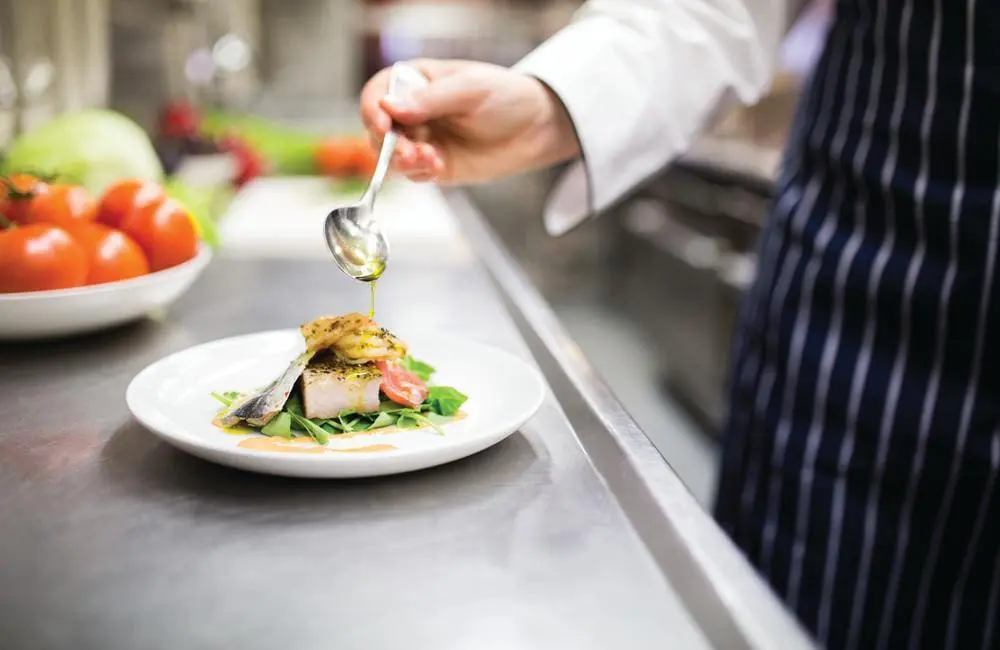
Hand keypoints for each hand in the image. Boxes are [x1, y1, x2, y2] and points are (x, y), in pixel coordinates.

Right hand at [360, 59, 579, 184]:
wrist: (536, 127)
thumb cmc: (505, 96)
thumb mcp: (469, 89)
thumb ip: (430, 99)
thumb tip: (390, 107)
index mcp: (416, 81)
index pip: (379, 92)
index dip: (374, 108)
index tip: (383, 124)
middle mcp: (413, 111)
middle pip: (379, 129)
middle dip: (388, 143)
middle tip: (409, 152)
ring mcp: (422, 140)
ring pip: (391, 156)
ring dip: (402, 162)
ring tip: (429, 159)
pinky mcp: (435, 165)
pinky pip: (413, 173)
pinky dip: (419, 173)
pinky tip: (437, 166)